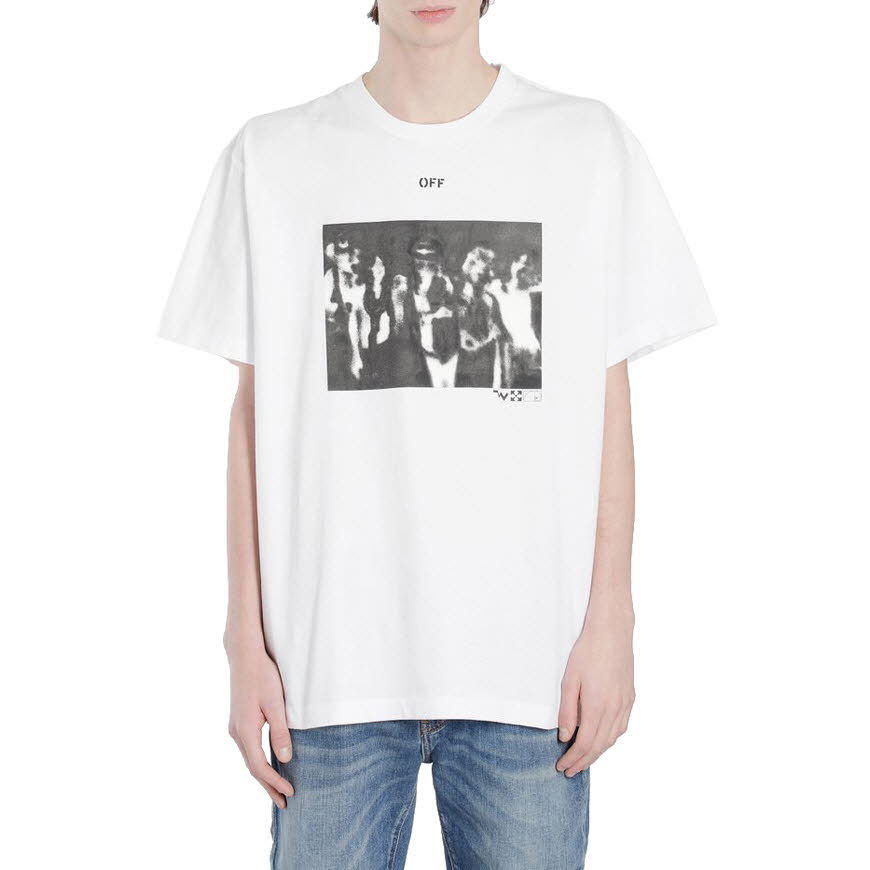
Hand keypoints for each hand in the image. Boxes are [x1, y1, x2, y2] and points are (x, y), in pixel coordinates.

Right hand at [227, 647, 294, 806]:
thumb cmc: (263, 676)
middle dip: (268, 786)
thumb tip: (284, 759)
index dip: (274, 782)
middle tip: (284, 803)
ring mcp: (235, 727)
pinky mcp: (238, 721)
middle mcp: (236, 732)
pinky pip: (248, 749)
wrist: (244, 656)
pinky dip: (258, 762)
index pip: (259, 767)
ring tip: (278, 789)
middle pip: (252, 768)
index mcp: (245, 731)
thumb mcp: (276, 704)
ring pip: (249, 759)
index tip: (290, 793)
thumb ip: (280, 732)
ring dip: (263, 776)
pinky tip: (269, 764)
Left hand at [556, 615, 634, 775]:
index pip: (585, 744)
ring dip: (597, 753)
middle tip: (569, 770)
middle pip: (599, 746)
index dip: (574, 759)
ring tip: (583, 759)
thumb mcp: (569, 680)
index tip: (562, 766)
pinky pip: (620, 727)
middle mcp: (614, 709)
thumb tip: (565, 736)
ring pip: (612, 739)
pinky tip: (601, 740)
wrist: (612, 632)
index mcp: (597, 706)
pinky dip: (609, 739)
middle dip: (583, 761)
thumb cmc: (588, 652)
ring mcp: (625, 704)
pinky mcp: (630, 698)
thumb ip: (567, 711)